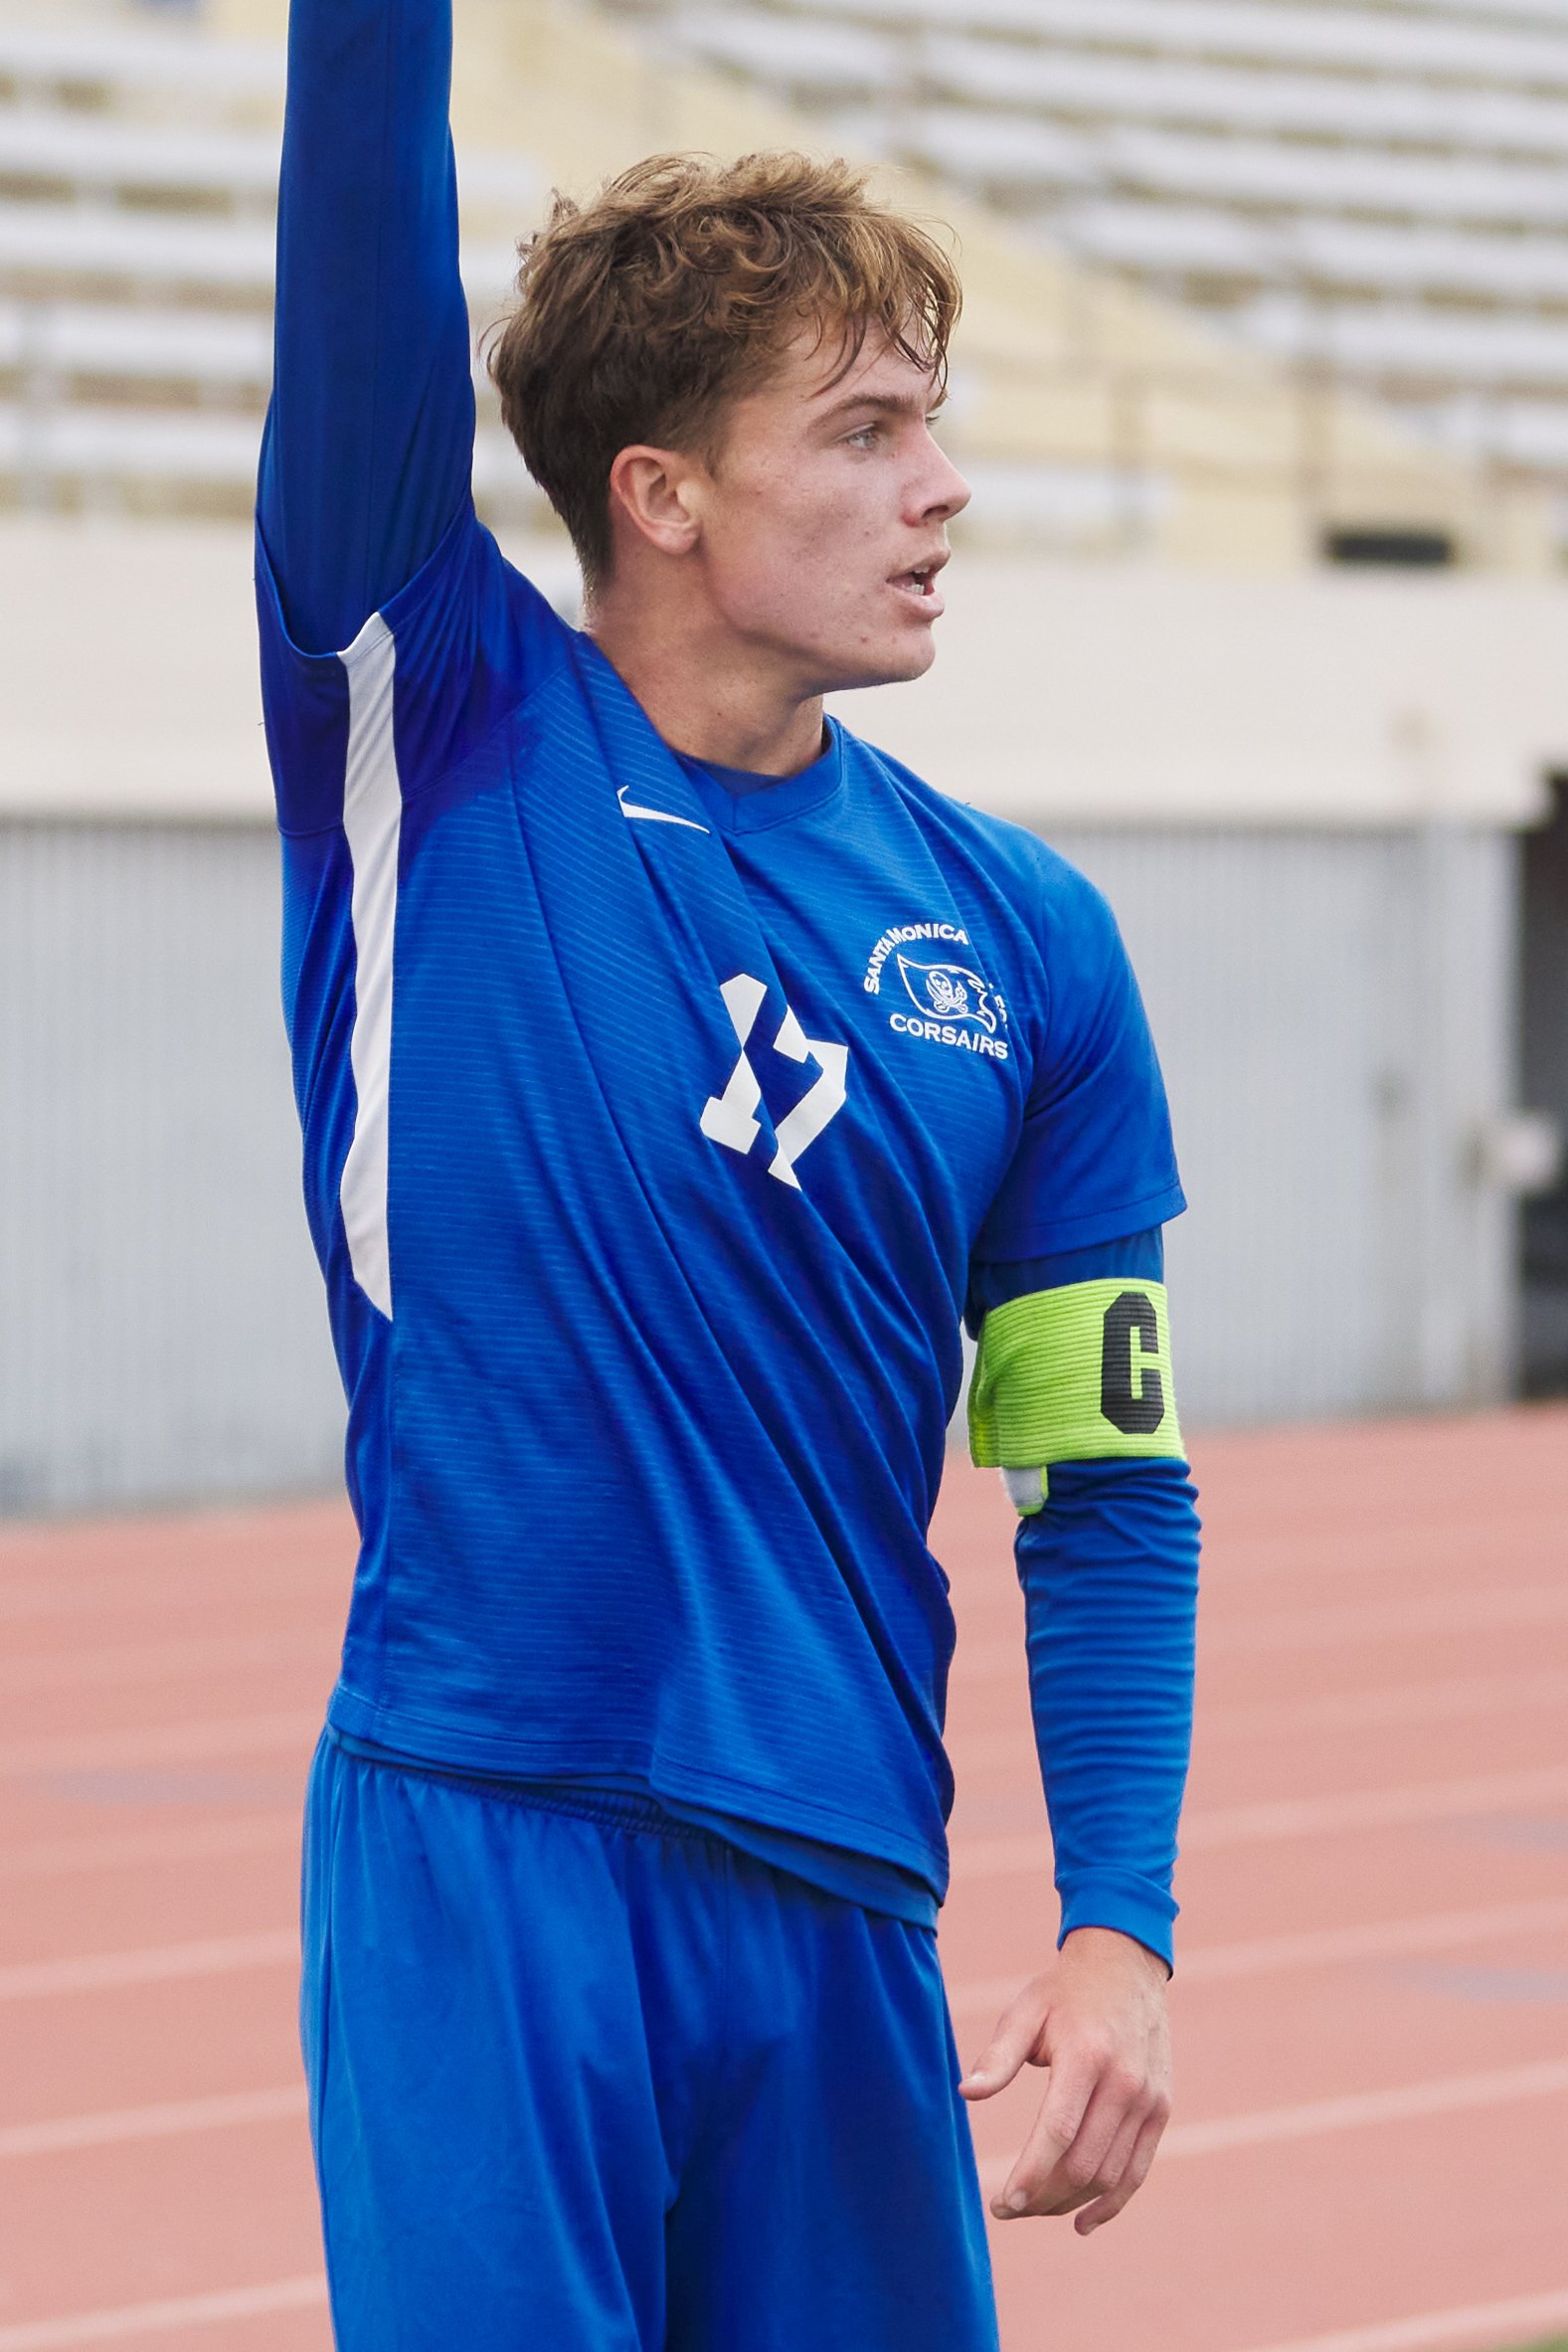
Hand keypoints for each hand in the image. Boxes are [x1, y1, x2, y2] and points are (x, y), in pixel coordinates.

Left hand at [959, 1927, 1171, 2234]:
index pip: (1058, 2131)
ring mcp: (1147, 2099)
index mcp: (1086, 2055)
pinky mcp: (1160, 2109)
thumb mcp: (1026, 2011)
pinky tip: (1081, 2222)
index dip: (1031, 2174)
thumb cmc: (1064, 1992)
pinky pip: (1137, 2171)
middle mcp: (1123, 2081)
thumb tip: (968, 2093)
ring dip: (1069, 2204)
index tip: (1003, 2202)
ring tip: (1033, 2208)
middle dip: (1041, 2197)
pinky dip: (1112, 2204)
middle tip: (1007, 2208)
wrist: (1126, 1964)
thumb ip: (998, 2056)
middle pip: (1083, 2163)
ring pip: (1109, 2174)